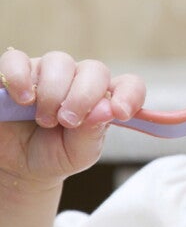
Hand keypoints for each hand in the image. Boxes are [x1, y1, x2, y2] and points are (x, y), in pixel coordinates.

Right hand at [0, 49, 145, 189]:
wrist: (18, 166)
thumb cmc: (55, 155)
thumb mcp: (78, 153)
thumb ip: (93, 133)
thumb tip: (106, 109)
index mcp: (103, 99)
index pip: (129, 85)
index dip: (130, 95)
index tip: (121, 113)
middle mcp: (78, 79)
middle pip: (94, 70)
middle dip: (83, 97)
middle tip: (67, 122)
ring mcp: (47, 73)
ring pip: (58, 61)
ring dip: (52, 92)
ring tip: (44, 120)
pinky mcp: (15, 73)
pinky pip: (16, 60)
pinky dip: (20, 78)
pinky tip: (23, 99)